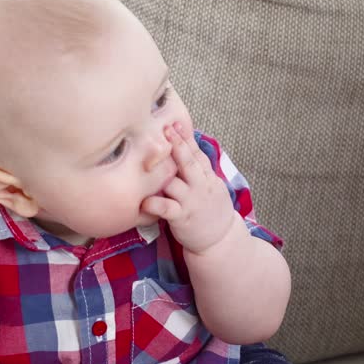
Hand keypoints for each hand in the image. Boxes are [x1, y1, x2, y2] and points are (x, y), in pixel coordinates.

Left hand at [140, 122, 241, 253]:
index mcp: (207, 177)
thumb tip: (183, 144)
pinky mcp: (181, 218)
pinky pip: (166, 207)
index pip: (197, 154)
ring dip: (160, 174)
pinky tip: (143, 200)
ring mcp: (191, 202)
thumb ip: (197, 168)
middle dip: (176, 146)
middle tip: (165, 130)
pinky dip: (154, 203)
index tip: (175, 123)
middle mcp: (200, 186)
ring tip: (146, 163)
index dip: (186, 138)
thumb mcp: (210, 186)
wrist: (220, 240)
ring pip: (174, 183)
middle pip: (188, 163)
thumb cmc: (209, 210)